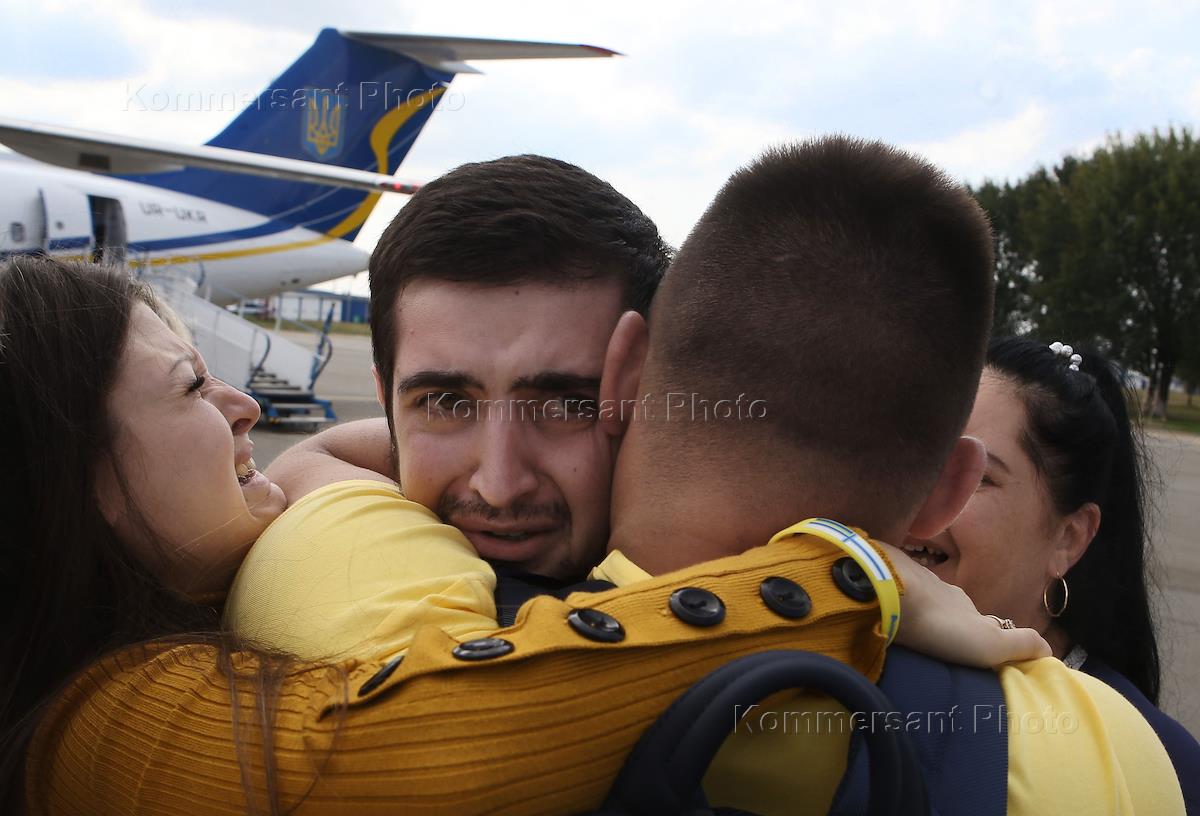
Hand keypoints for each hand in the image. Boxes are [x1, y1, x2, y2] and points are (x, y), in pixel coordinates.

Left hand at [879, 541, 1050, 667]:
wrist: (889, 592)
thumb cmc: (941, 623)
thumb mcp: (992, 642)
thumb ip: (1022, 643)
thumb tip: (1049, 648)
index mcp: (965, 604)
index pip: (979, 619)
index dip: (982, 633)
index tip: (976, 649)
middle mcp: (939, 589)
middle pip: (947, 608)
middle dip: (946, 623)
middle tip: (938, 645)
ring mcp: (907, 580)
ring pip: (917, 598)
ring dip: (916, 613)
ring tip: (908, 633)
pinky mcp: (878, 577)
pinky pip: (888, 591)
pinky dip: (890, 604)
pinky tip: (882, 615)